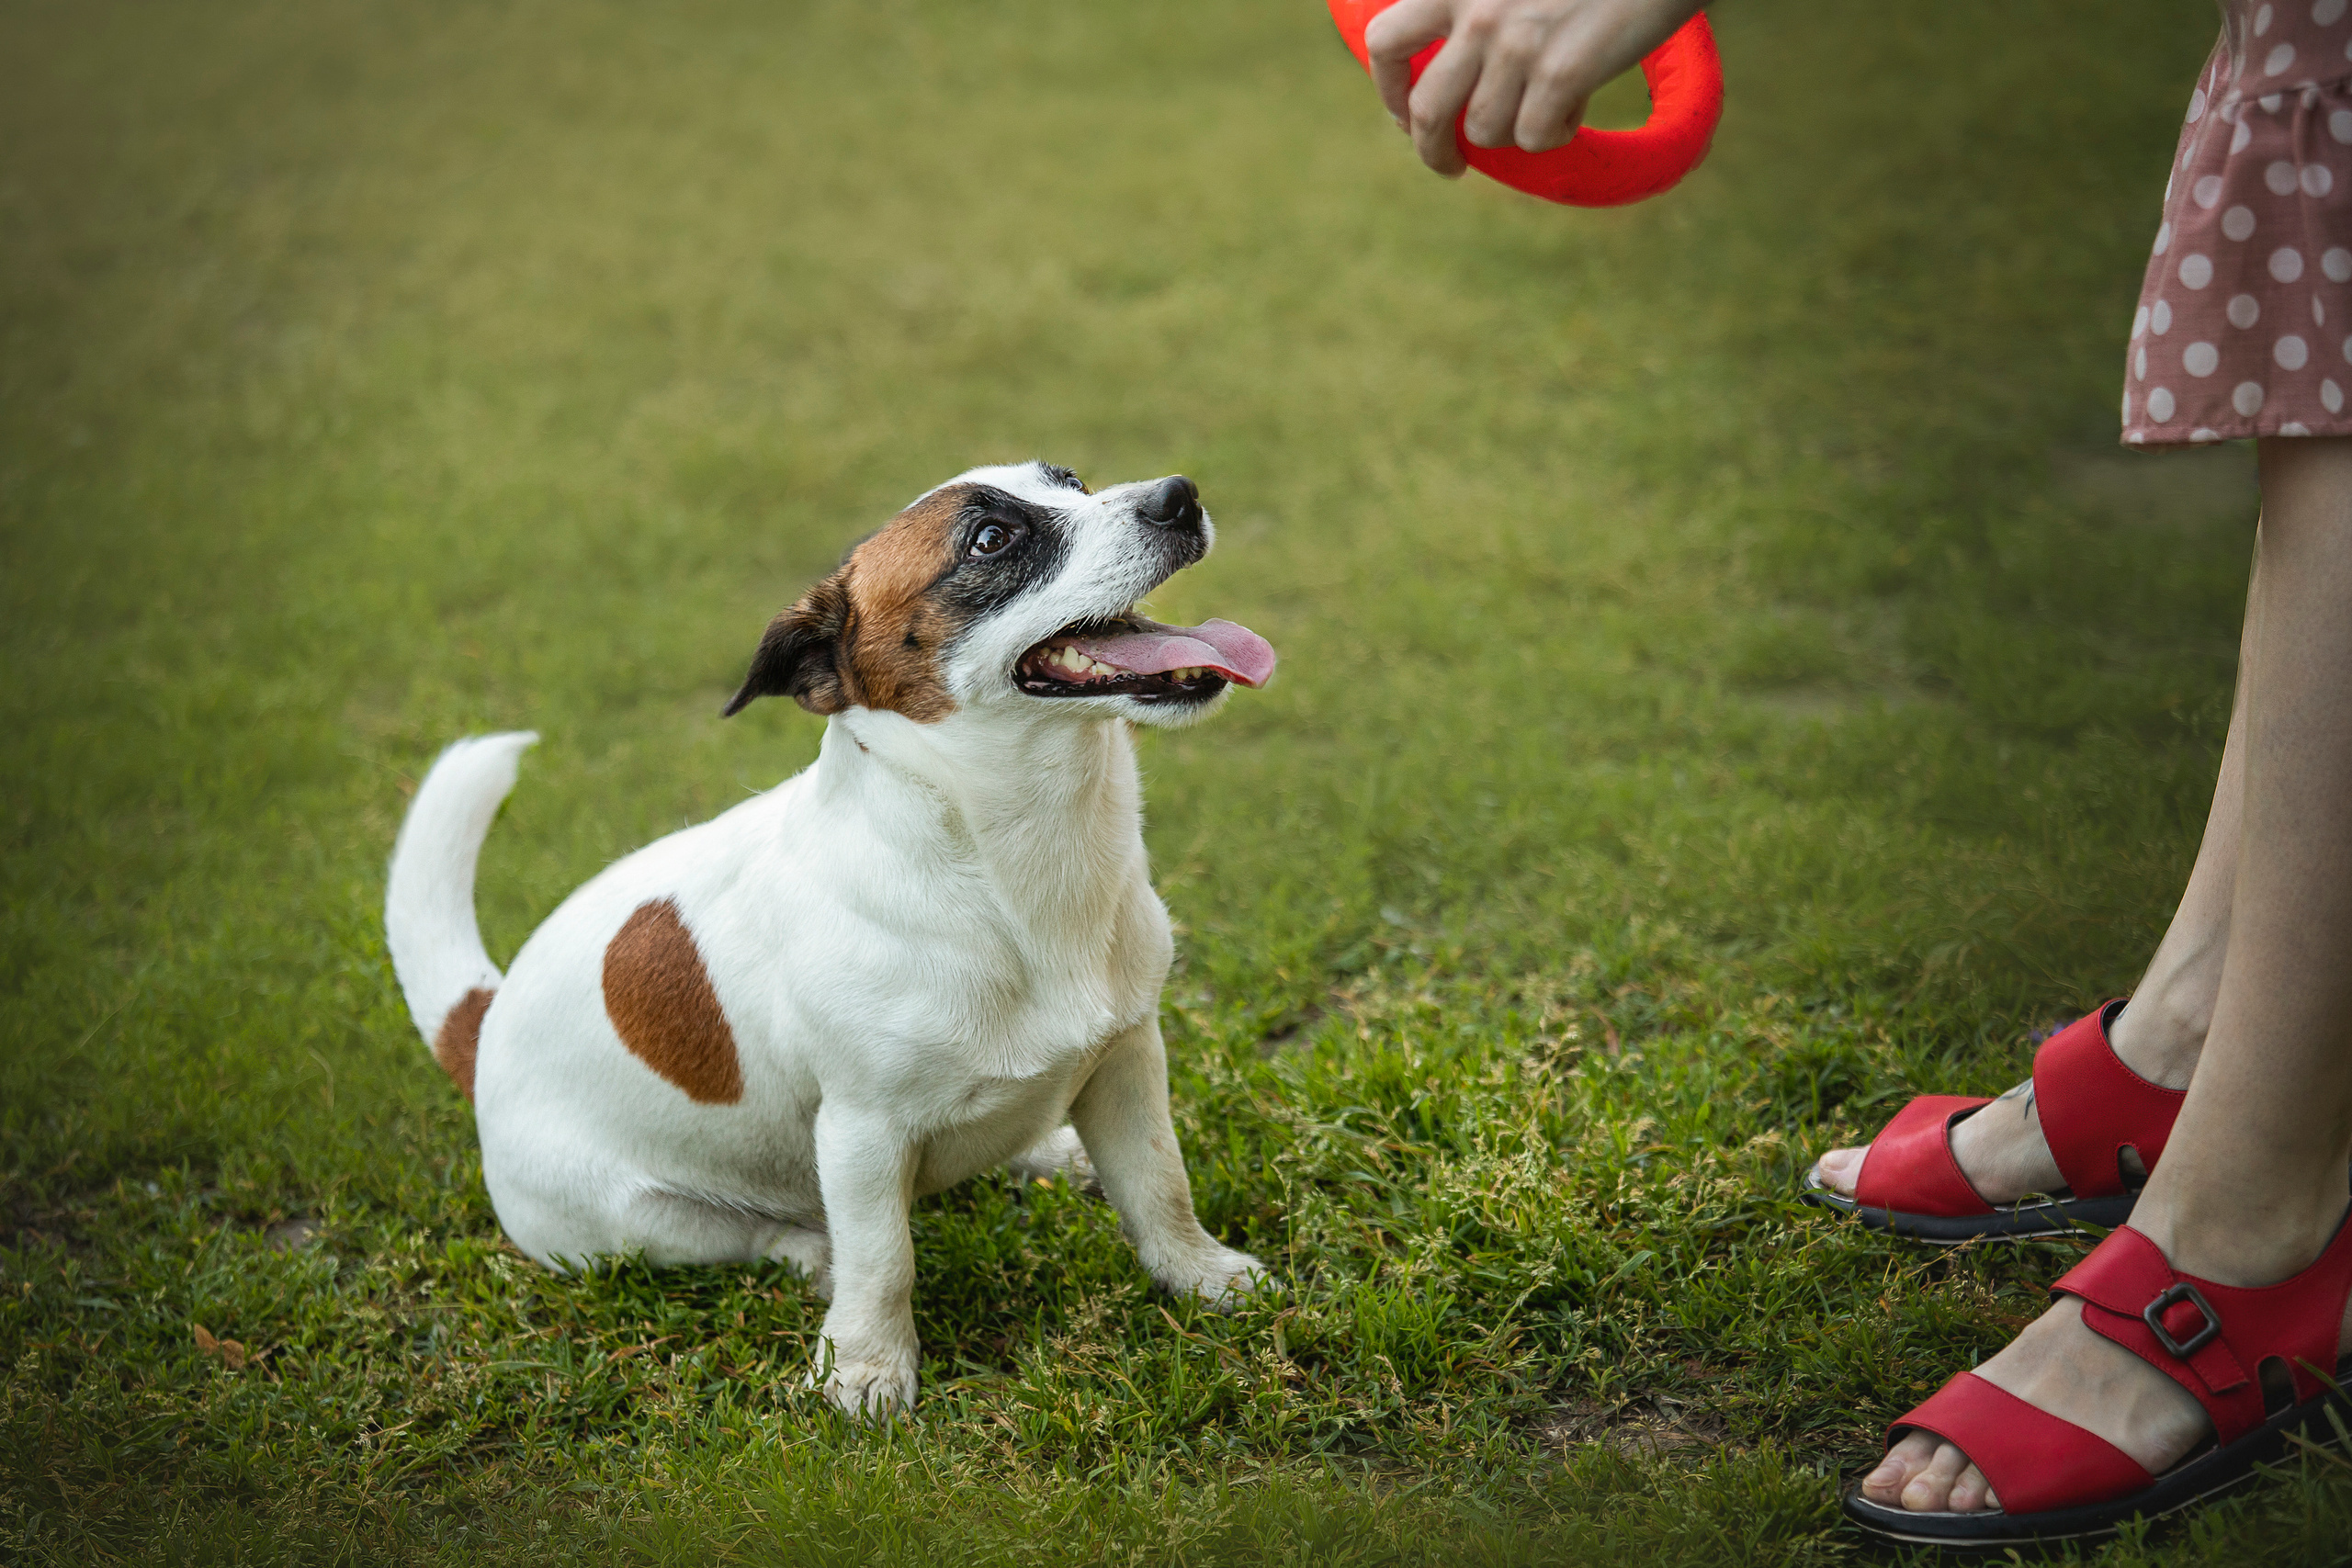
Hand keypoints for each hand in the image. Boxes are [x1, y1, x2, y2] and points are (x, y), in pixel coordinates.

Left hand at [1365, 0, 1706, 176]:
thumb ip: (1478, 10)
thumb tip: (1454, 77)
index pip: (1384, 42)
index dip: (1389, 90)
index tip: (1406, 115)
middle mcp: (1476, 12)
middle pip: (1424, 110)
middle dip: (1432, 151)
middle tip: (1450, 165)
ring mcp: (1516, 44)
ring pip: (1484, 131)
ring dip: (1511, 135)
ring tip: (1543, 110)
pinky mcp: (1561, 71)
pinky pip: (1534, 138)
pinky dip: (1554, 135)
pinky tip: (1574, 111)